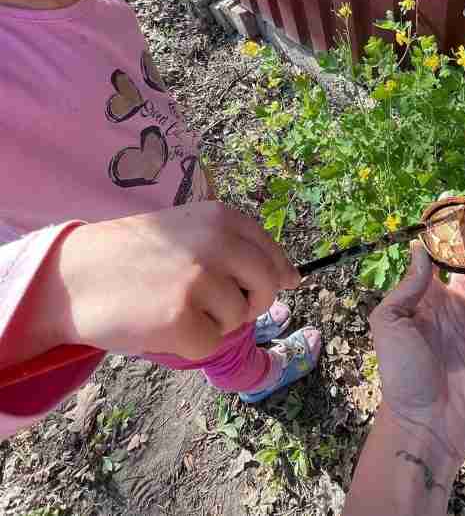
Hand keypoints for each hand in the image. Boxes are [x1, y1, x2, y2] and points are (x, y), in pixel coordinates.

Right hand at [21, 202, 299, 360]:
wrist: (73, 275)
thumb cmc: (132, 254)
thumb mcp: (187, 230)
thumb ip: (237, 247)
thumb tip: (294, 278)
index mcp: (221, 217)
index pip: (271, 251)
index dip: (273, 275)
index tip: (266, 286)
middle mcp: (217, 243)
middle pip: (267, 286)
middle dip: (253, 303)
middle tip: (221, 306)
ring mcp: (200, 280)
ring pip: (240, 318)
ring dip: (215, 322)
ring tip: (175, 305)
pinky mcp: (182, 318)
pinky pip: (211, 345)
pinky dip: (191, 343)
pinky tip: (161, 324)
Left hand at [369, 238, 464, 467]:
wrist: (427, 419)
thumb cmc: (400, 371)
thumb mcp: (389, 322)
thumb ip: (408, 285)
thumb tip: (421, 249)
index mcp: (419, 297)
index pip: (432, 255)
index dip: (439, 231)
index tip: (444, 202)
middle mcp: (446, 301)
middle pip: (462, 259)